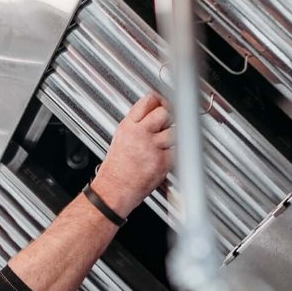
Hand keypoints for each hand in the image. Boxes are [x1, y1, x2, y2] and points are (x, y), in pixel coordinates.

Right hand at [91, 93, 173, 215]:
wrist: (114, 190)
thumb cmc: (116, 169)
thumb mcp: (121, 138)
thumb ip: (137, 123)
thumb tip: (154, 111)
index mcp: (128, 126)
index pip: (148, 102)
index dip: (159, 100)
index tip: (164, 103)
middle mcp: (140, 134)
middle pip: (164, 113)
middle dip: (168, 118)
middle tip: (165, 125)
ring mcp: (152, 147)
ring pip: (173, 131)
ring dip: (171, 136)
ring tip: (162, 144)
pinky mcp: (163, 161)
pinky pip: (176, 149)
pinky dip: (173, 152)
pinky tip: (163, 157)